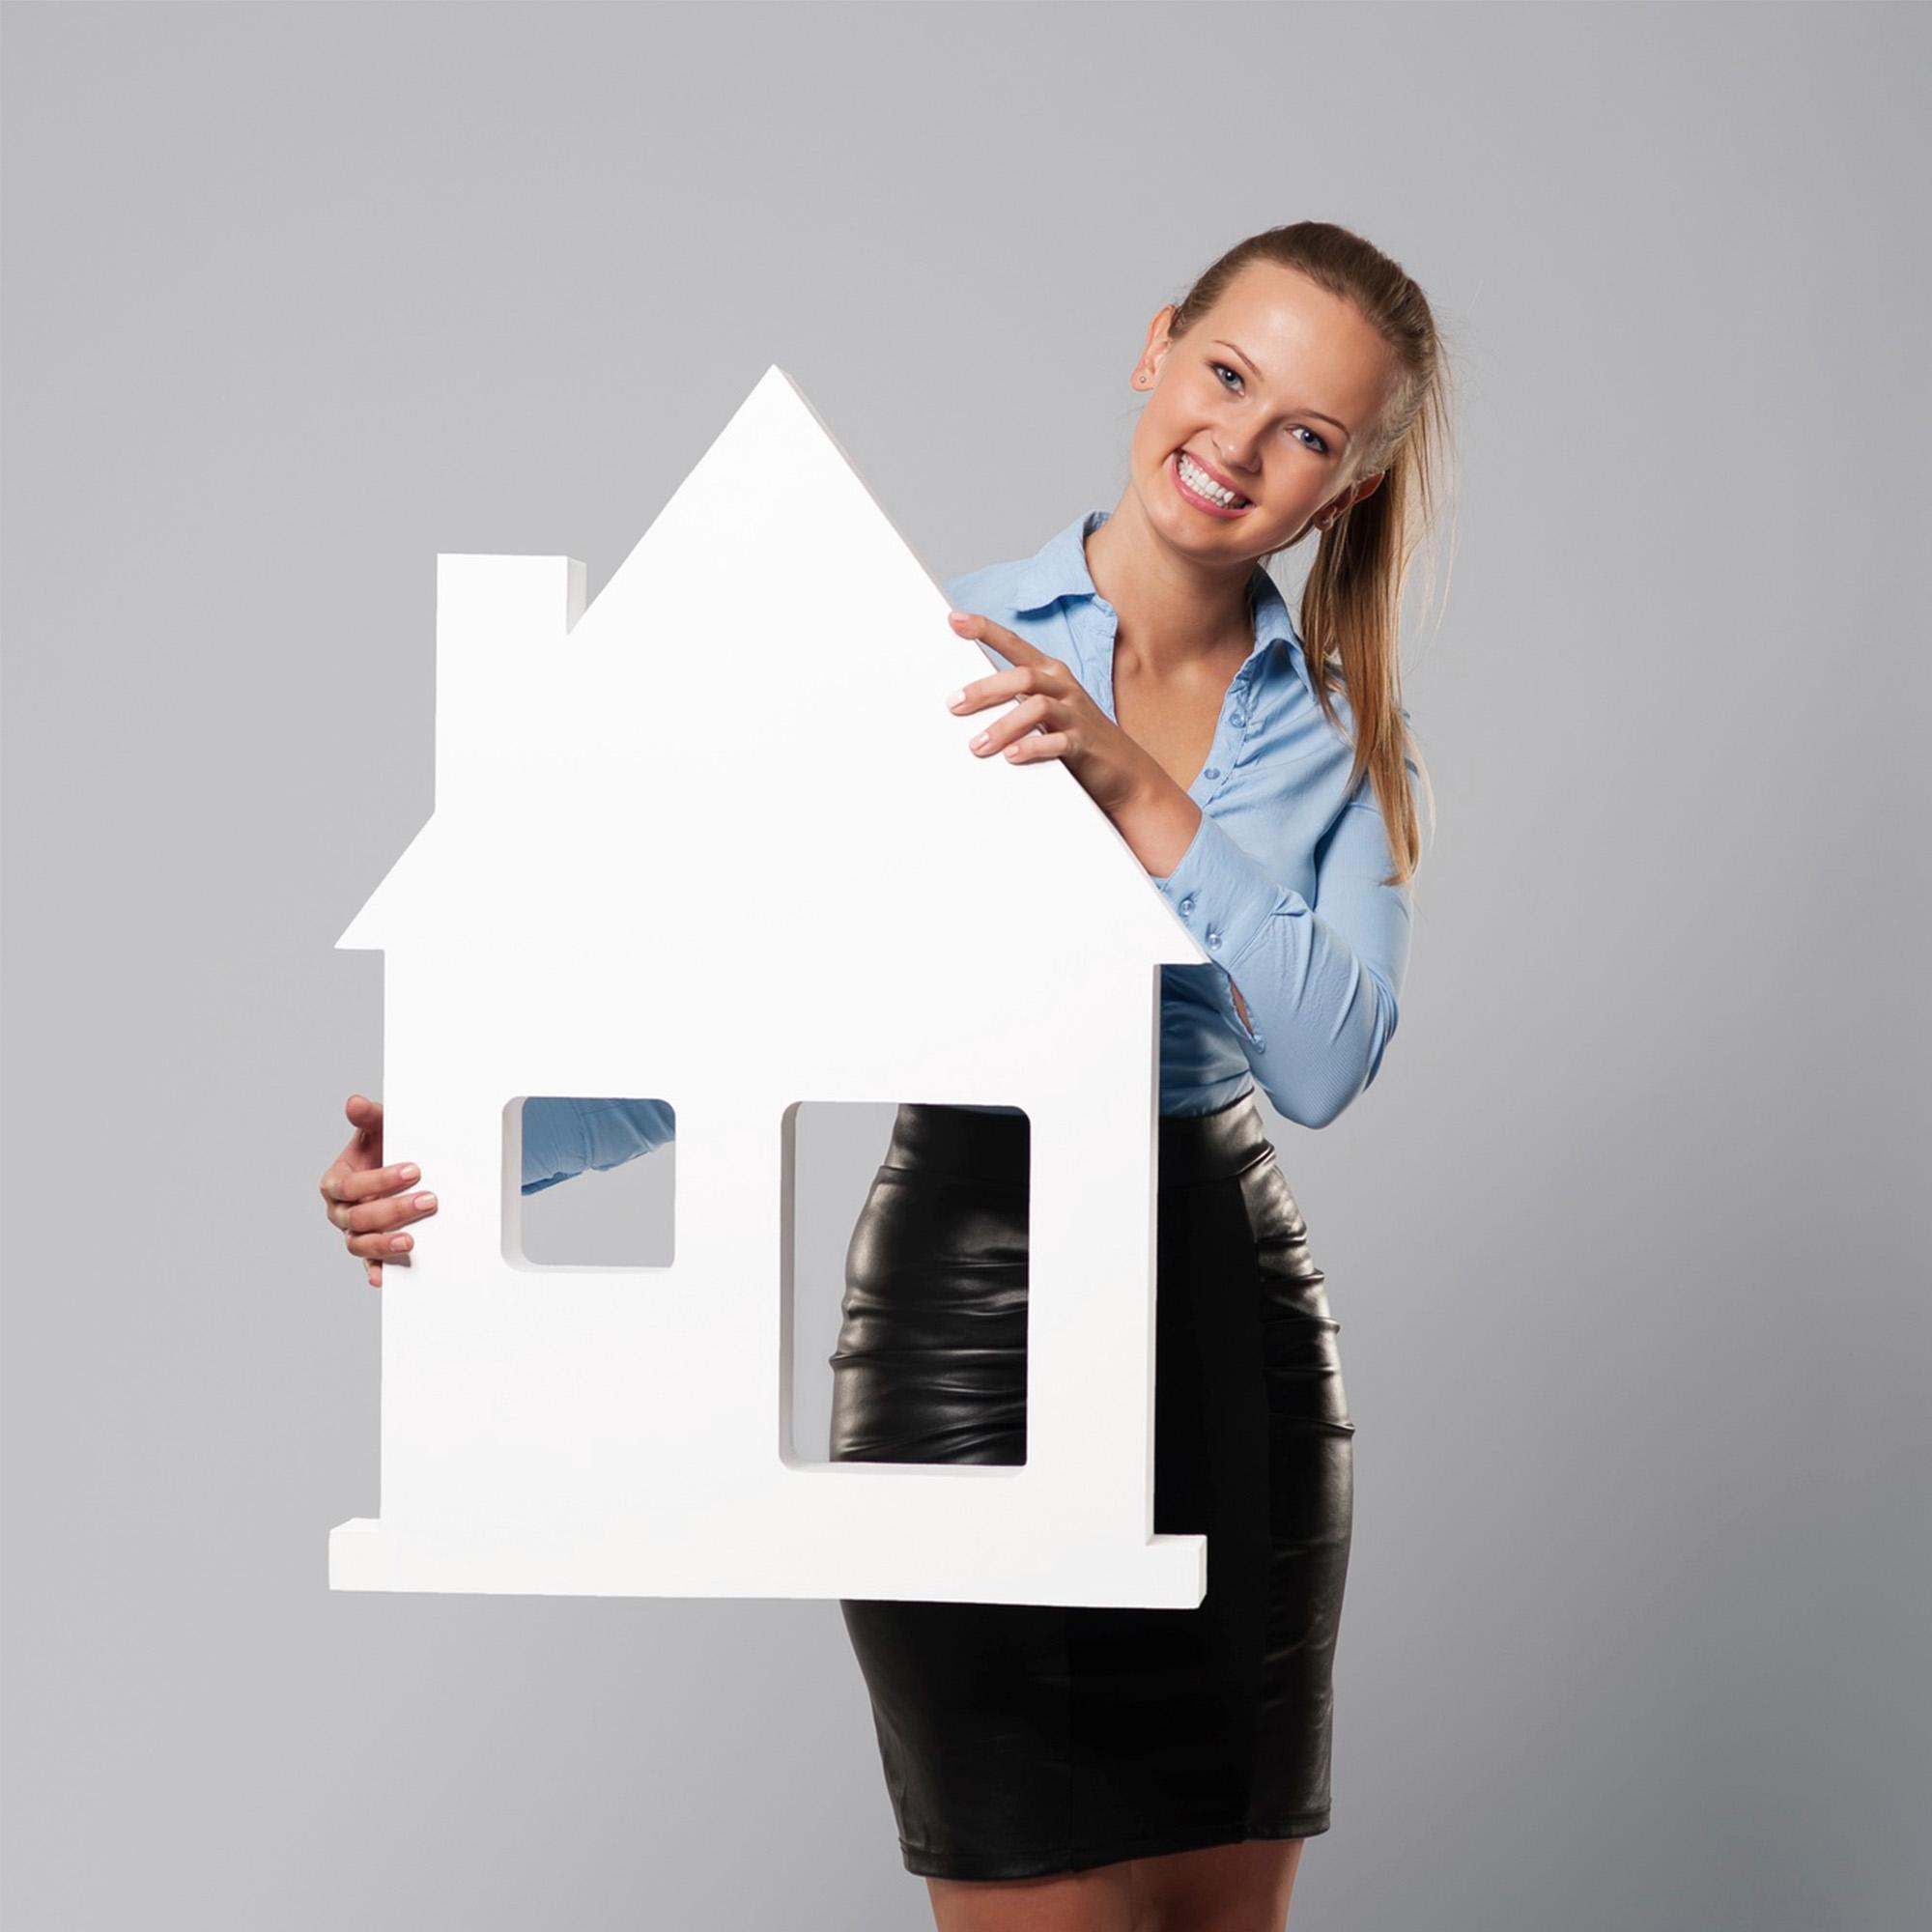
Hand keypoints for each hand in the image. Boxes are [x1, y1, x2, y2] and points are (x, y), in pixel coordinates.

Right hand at [317, 1093, 438, 1288]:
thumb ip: (367, 1117)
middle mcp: (340, 1211)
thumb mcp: (377, 1130)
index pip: (351, 1186)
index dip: (381, 1180)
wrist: (397, 1170)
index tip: (414, 1170)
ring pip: (359, 1244)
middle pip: (358, 1217)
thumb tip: (355, 1102)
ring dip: (384, 1244)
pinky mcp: (368, 1250)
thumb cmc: (384, 1150)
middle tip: (428, 1200)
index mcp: (335, 1183)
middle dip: (393, 1210)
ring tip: (411, 1241)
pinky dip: (374, 1272)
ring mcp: (353, 1232)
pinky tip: (384, 1278)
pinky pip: (367, 1265)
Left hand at [944, 611, 1166, 820]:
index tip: (956, 619)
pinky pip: (1057, 741)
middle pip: (1022, 676)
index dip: (986, 629)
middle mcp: (1063, 686)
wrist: (1122, 767)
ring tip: (978, 745)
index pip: (1015, 644)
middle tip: (954, 705)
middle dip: (985, 689)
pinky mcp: (1083, 743)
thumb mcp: (1044, 708)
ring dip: (1003, 726)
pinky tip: (1012, 756)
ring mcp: (1075, 713)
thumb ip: (1015, 697)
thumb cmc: (1073, 733)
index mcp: (1050, 672)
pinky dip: (1032, 747)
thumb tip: (965, 698)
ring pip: (1037, 707)